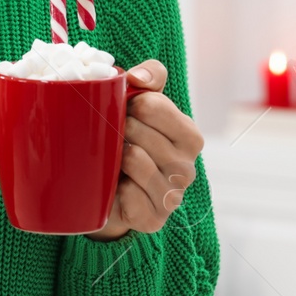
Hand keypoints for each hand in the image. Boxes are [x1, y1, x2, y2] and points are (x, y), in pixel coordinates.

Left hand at [83, 59, 205, 241]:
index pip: (155, 106)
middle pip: (141, 133)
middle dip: (118, 130)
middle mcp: (187, 167)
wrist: (106, 191)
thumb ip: (148, 78)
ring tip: (111, 158)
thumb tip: (138, 76)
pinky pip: (131, 197)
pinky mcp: (154, 219)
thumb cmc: (125, 141)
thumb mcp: (138, 103)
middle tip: (111, 136)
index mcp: (189, 136)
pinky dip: (117, 189)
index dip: (130, 104)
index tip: (122, 110)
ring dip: (114, 157)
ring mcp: (172, 195)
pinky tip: (115, 187)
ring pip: (136, 161)